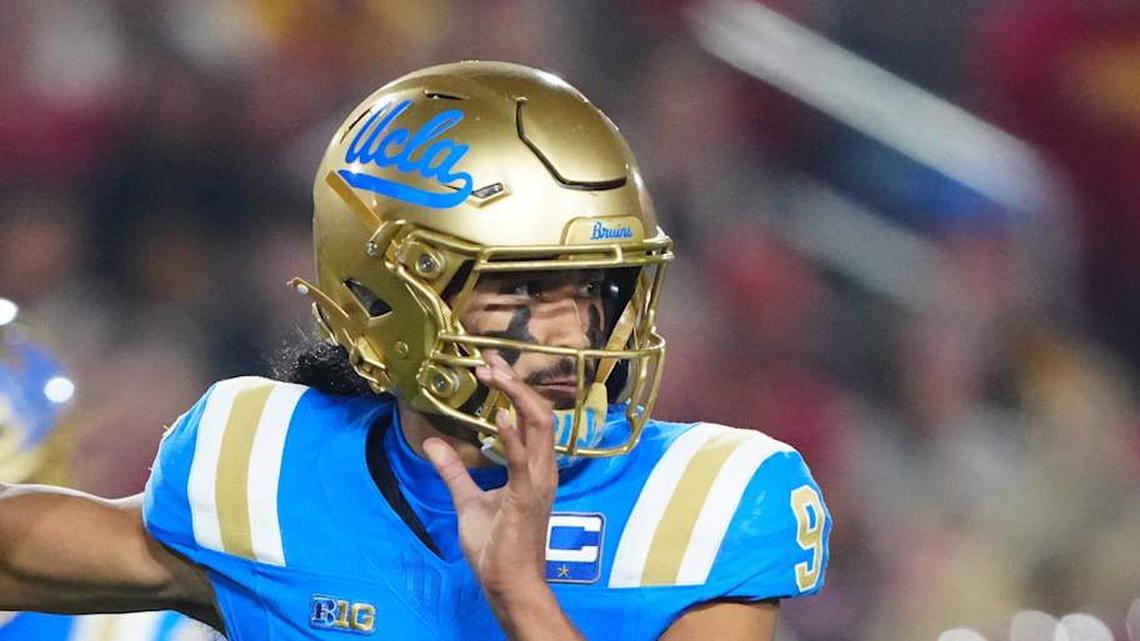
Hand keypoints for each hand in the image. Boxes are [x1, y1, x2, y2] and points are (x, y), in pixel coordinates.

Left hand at [422, 352, 557, 595]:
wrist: (509, 583)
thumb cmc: (497, 547)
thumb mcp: (468, 500)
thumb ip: (454, 472)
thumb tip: (433, 444)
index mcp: (534, 468)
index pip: (531, 417)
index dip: (514, 388)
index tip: (492, 364)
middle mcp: (543, 469)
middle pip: (540, 413)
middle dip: (516, 383)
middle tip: (492, 359)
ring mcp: (537, 482)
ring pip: (539, 426)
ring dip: (517, 397)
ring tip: (495, 374)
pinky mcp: (526, 496)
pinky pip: (523, 459)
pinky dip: (512, 434)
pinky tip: (497, 414)